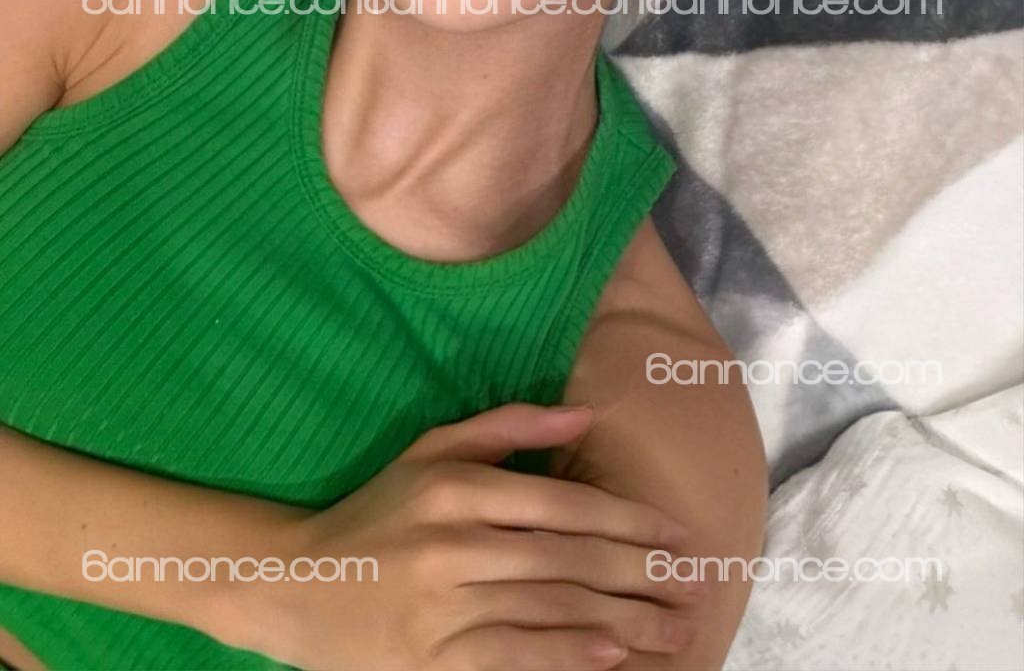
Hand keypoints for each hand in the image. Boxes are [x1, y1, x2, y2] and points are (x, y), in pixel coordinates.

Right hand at [221, 402, 704, 670]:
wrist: (296, 586)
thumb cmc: (378, 511)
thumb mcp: (431, 451)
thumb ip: (507, 426)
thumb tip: (585, 415)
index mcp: (457, 487)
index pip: (560, 503)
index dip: (626, 519)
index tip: (676, 535)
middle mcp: (453, 544)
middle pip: (566, 560)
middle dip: (640, 574)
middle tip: (694, 586)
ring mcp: (442, 607)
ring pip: (550, 610)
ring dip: (622, 621)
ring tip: (674, 628)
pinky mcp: (432, 660)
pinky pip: (514, 658)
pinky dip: (567, 657)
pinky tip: (613, 657)